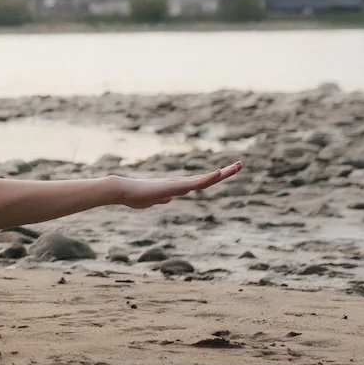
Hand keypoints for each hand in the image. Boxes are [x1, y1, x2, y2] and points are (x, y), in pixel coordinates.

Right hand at [113, 161, 243, 208]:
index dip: (214, 177)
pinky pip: (195, 182)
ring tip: (238, 166)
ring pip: (205, 179)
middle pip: (207, 178)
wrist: (122, 191)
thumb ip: (161, 198)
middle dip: (225, 172)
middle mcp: (180, 183)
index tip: (227, 171)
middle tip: (241, 164)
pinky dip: (208, 178)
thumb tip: (168, 199)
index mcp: (177, 187)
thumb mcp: (153, 200)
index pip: (201, 182)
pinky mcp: (174, 186)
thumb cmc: (134, 196)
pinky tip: (218, 173)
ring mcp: (178, 184)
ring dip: (223, 173)